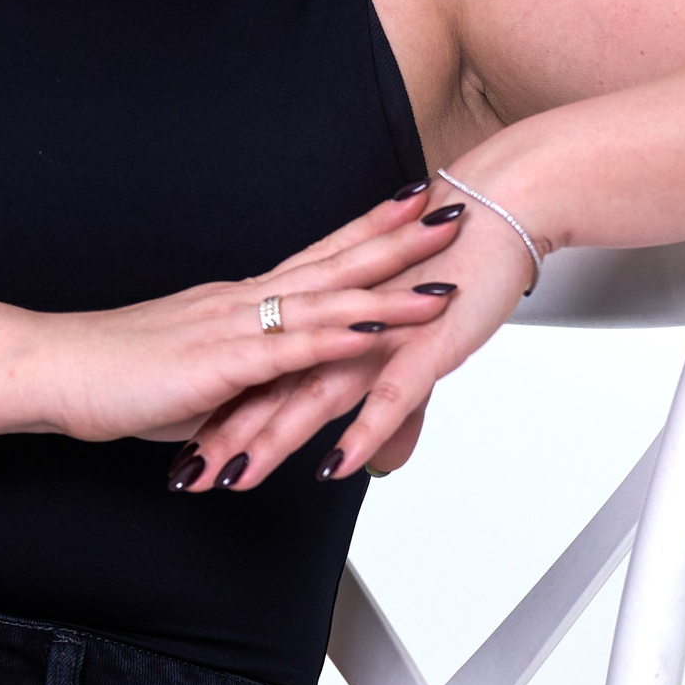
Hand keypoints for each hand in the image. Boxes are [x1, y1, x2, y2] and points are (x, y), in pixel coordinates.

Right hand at [30, 185, 467, 461]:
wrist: (53, 370)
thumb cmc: (111, 377)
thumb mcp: (195, 382)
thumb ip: (239, 386)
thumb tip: (267, 404)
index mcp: (236, 300)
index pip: (316, 254)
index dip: (366, 228)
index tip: (409, 203)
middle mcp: (241, 300)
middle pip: (333, 261)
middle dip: (396, 237)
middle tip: (449, 210)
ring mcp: (232, 327)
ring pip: (325, 302)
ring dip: (387, 290)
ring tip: (440, 280)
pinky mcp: (221, 364)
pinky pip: (291, 348)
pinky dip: (339, 337)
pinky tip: (376, 329)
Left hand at [171, 176, 537, 492]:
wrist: (498, 208)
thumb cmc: (453, 265)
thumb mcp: (410, 353)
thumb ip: (392, 412)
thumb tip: (382, 460)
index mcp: (329, 320)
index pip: (264, 376)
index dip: (223, 414)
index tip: (185, 450)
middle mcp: (343, 328)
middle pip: (273, 389)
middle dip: (228, 436)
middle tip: (188, 475)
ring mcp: (379, 337)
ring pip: (312, 395)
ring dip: (272, 439)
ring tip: (238, 477)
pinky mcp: (422, 344)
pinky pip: (386, 395)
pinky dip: (360, 431)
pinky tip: (335, 464)